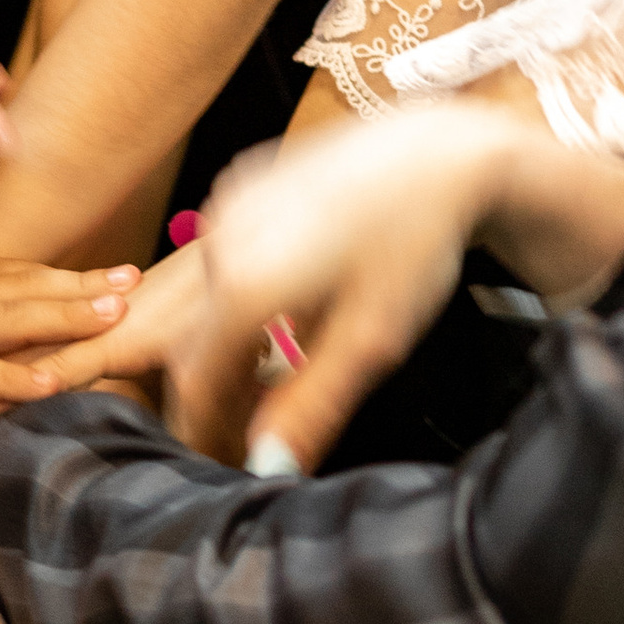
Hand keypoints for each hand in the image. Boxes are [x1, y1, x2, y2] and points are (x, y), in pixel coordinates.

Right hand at [0, 256, 141, 409]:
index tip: (122, 274)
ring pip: (2, 323)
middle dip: (80, 289)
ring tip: (110, 320)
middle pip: (20, 291)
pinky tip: (49, 385)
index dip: (68, 275)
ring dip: (59, 319)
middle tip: (134, 285)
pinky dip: (8, 379)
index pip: (15, 275)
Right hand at [43, 107, 623, 473]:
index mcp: (245, 288)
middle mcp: (220, 244)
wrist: (436, 154)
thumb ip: (310, 407)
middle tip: (231, 424)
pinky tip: (266, 313)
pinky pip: (216, 256)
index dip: (199, 428)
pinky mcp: (242, 185)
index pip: (194, 381)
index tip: (211, 459)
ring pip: (197, 296)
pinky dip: (226, 295)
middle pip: (186, 339)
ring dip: (214, 342)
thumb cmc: (413, 249)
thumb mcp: (370, 340)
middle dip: (205, 388)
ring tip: (252, 375)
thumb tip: (266, 469)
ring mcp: (227, 208)